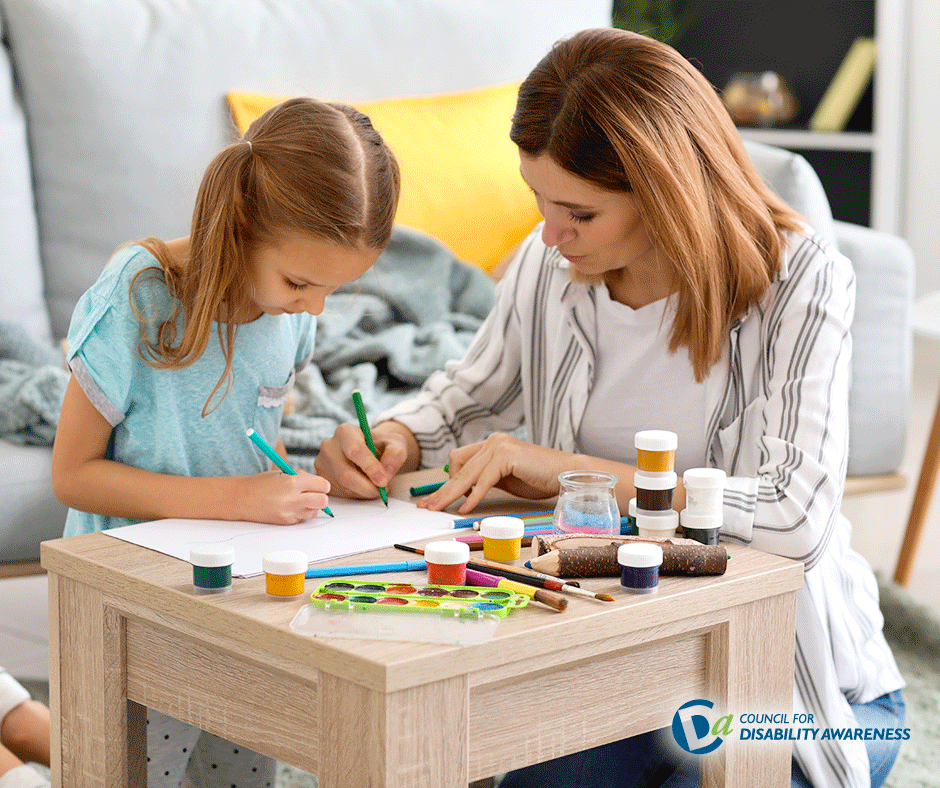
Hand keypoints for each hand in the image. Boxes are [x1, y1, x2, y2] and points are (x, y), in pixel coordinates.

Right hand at [232, 469, 330, 524]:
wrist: (242, 499)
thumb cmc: (262, 483)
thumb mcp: (283, 473)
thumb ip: (302, 477)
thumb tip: (320, 484)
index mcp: (292, 482)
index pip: (323, 485)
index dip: (323, 485)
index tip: (319, 484)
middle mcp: (292, 499)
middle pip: (323, 501)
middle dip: (322, 497)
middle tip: (314, 494)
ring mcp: (289, 512)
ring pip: (314, 512)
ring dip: (312, 506)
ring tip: (300, 500)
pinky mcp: (286, 522)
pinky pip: (302, 519)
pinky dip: (301, 513)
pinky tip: (291, 507)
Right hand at [315, 421, 416, 499]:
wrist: (369, 451)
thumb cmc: (381, 446)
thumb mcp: (395, 443)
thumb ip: (395, 454)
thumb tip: (386, 471)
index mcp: (345, 432)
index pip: (355, 451)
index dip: (370, 468)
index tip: (383, 481)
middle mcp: (329, 446)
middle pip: (345, 474)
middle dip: (367, 487)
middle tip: (383, 490)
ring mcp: (322, 463)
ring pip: (343, 486)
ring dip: (364, 492)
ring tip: (376, 485)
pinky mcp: (322, 478)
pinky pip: (339, 492)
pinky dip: (356, 494)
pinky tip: (364, 486)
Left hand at [417, 433, 569, 513]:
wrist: (565, 474)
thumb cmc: (540, 478)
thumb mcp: (506, 479)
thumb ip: (486, 479)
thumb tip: (465, 492)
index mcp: (491, 444)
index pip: (459, 459)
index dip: (448, 480)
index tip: (439, 498)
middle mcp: (492, 441)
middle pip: (458, 467)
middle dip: (442, 489)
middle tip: (426, 506)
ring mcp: (499, 446)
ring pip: (467, 474)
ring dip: (450, 494)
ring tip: (438, 509)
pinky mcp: (507, 456)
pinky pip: (483, 480)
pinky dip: (473, 496)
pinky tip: (465, 509)